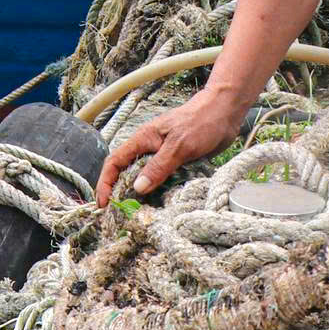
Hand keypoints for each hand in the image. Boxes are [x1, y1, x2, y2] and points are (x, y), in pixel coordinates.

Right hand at [95, 89, 244, 204]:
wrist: (225, 112)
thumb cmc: (201, 122)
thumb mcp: (179, 146)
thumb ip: (158, 167)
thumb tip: (138, 188)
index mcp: (143, 139)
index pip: (115, 162)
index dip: (105, 183)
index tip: (103, 204)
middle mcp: (149, 148)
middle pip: (127, 173)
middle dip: (121, 194)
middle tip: (120, 216)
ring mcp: (163, 156)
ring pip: (145, 179)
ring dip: (141, 196)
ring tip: (140, 216)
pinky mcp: (177, 163)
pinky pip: (162, 180)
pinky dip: (159, 193)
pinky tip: (162, 206)